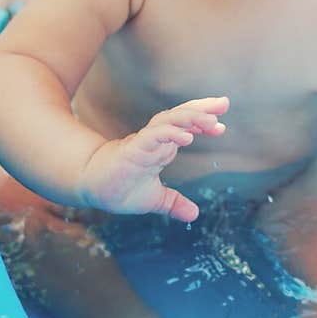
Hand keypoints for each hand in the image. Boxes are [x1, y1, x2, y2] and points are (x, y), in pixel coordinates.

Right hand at [76, 96, 228, 218]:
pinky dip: (171, 134)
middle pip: (181, 116)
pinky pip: (153, 137)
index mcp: (161, 147)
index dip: (202, 121)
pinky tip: (187, 137)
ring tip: (212, 121)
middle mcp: (155, 140)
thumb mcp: (154, 199)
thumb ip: (173, 204)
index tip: (222, 124)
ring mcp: (144, 143)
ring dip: (191, 118)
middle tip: (224, 103)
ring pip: (169, 121)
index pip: (185, 126)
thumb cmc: (120, 190)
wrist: (91, 190)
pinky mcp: (132, 151)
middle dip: (203, 109)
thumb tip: (194, 214)